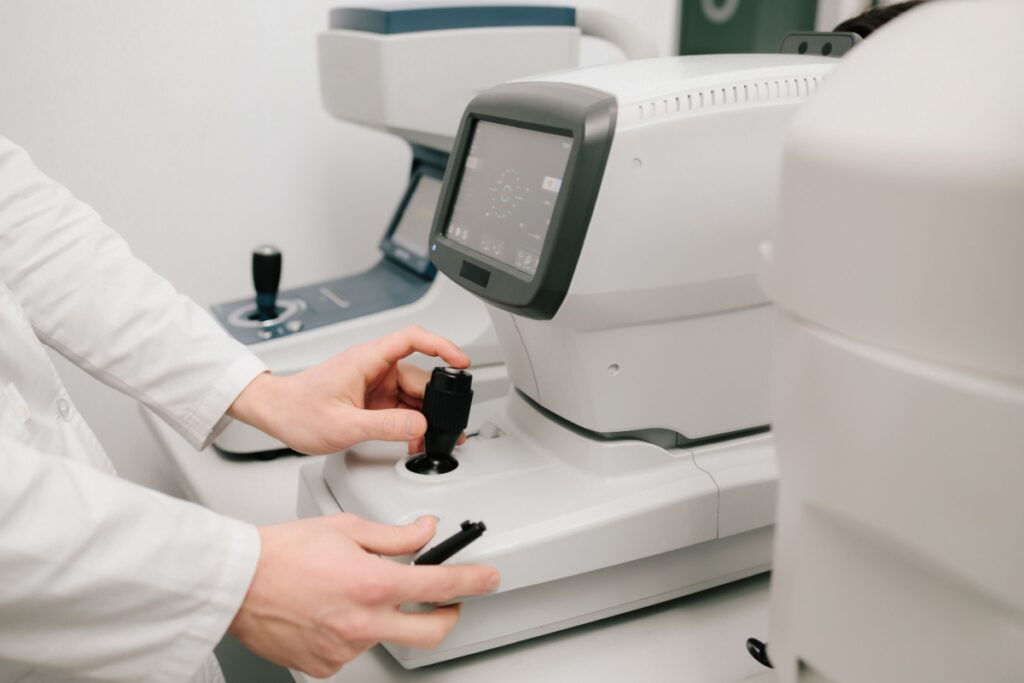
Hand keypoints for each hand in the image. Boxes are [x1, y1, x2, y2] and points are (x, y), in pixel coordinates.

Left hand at [228, 325, 469, 454]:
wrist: (275, 413)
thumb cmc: (297, 410)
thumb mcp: (344, 425)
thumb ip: (386, 426)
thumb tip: (420, 426)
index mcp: (367, 360)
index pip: (413, 339)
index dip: (441, 346)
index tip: (461, 361)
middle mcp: (373, 367)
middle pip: (418, 377)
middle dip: (434, 403)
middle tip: (446, 427)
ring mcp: (374, 382)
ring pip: (412, 395)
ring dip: (421, 417)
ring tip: (424, 440)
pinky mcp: (372, 397)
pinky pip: (400, 405)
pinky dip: (409, 422)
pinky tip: (412, 438)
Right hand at [229, 514, 499, 677]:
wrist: (235, 583)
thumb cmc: (281, 553)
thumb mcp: (346, 528)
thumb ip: (394, 535)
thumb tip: (424, 532)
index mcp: (373, 584)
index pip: (440, 585)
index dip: (473, 581)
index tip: (488, 578)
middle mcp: (363, 622)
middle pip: (431, 631)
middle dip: (448, 615)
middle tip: (445, 600)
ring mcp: (345, 648)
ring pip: (388, 637)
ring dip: (387, 617)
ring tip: (353, 591)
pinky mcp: (326, 665)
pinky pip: (355, 649)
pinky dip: (355, 631)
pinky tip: (333, 610)